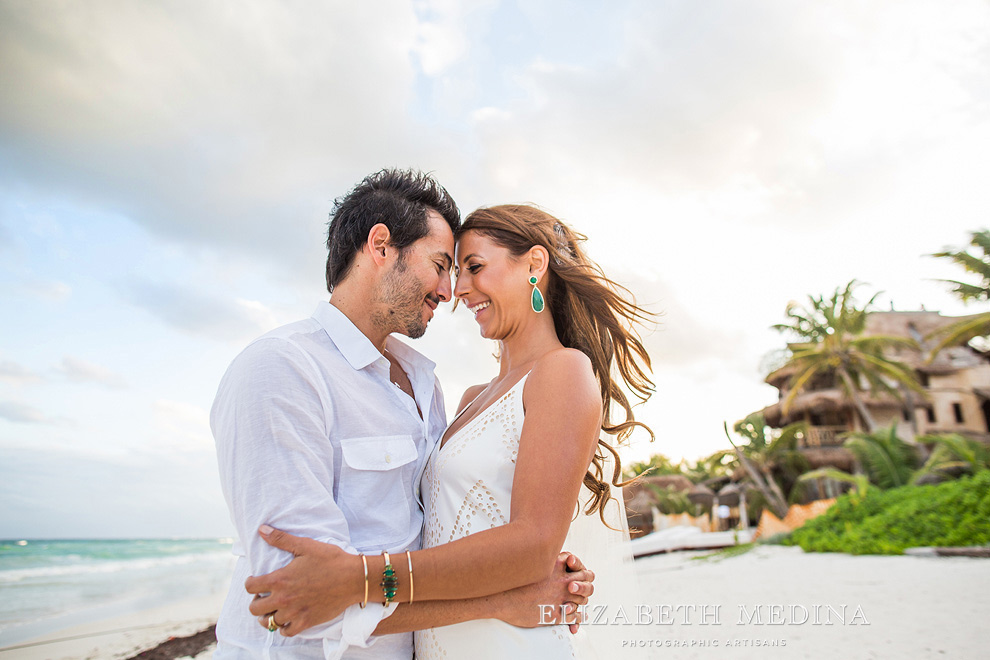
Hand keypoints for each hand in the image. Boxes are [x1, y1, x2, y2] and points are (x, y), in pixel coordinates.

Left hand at [245, 525, 361, 635]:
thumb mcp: (305, 545)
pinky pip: (286, 632)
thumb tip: (261, 529)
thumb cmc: (331, 559)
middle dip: (256, 601)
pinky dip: (283, 627)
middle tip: (264, 596)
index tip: (255, 581)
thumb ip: (281, 539)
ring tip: (273, 609)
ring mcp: (295, 613)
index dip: (250, 583)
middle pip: (255, 608)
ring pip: (268, 622)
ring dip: (267, 616)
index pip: (250, 587)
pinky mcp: (306, 622)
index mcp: (280, 579)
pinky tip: (287, 619)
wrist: (353, 578)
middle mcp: (284, 599)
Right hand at [494, 552, 594, 632]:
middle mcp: (561, 581)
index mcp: (555, 566)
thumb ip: (540, 560)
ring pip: (582, 599)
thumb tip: (542, 556)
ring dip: (581, 602)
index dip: (580, 570)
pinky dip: (576, 620)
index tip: (578, 574)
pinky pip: (574, 617)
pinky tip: (574, 622)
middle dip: (585, 585)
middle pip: (585, 581)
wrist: (501, 598)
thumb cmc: (512, 581)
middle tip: (582, 590)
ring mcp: (560, 598)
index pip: (578, 565)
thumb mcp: (529, 561)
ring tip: (578, 605)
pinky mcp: (556, 614)